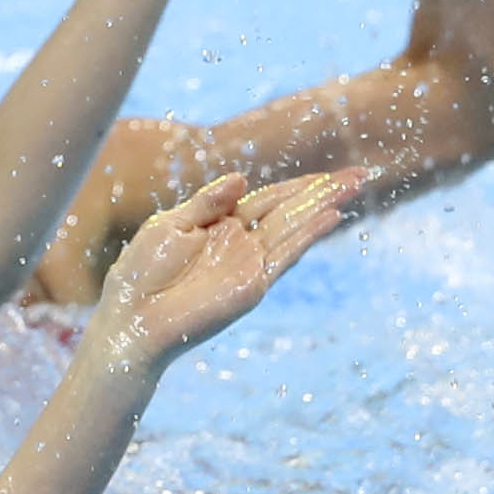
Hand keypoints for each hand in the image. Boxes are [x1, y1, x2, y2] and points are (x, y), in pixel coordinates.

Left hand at [86, 170, 350, 369]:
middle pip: (291, 210)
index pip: (269, 199)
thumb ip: (207, 203)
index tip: (328, 174)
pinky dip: (308, 235)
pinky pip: (286, 254)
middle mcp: (242, 243)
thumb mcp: (170, 225)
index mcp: (221, 224)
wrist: (133, 320)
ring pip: (294, 227)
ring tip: (353, 187)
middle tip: (359, 174)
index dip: (299, 185)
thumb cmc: (140, 274)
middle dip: (323, 192)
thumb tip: (244, 178)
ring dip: (324, 206)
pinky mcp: (253, 284)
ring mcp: (250, 263)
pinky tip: (331, 218)